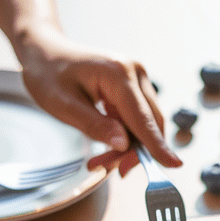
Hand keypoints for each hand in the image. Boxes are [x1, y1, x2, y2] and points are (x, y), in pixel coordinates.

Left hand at [17, 24, 179, 176]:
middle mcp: (135, 73)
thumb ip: (95, 125)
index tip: (174, 165)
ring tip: (101, 160)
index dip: (157, 145)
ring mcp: (137, 79)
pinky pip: (138, 120)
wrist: (46, 53)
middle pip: (149, 123)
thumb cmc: (48, 75)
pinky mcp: (134, 88)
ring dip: (129, 148)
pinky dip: (127, 138)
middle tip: (106, 167)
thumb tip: (124, 144)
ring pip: (146, 125)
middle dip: (134, 152)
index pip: (142, 117)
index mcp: (118, 73)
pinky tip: (108, 146)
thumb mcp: (63, 105)